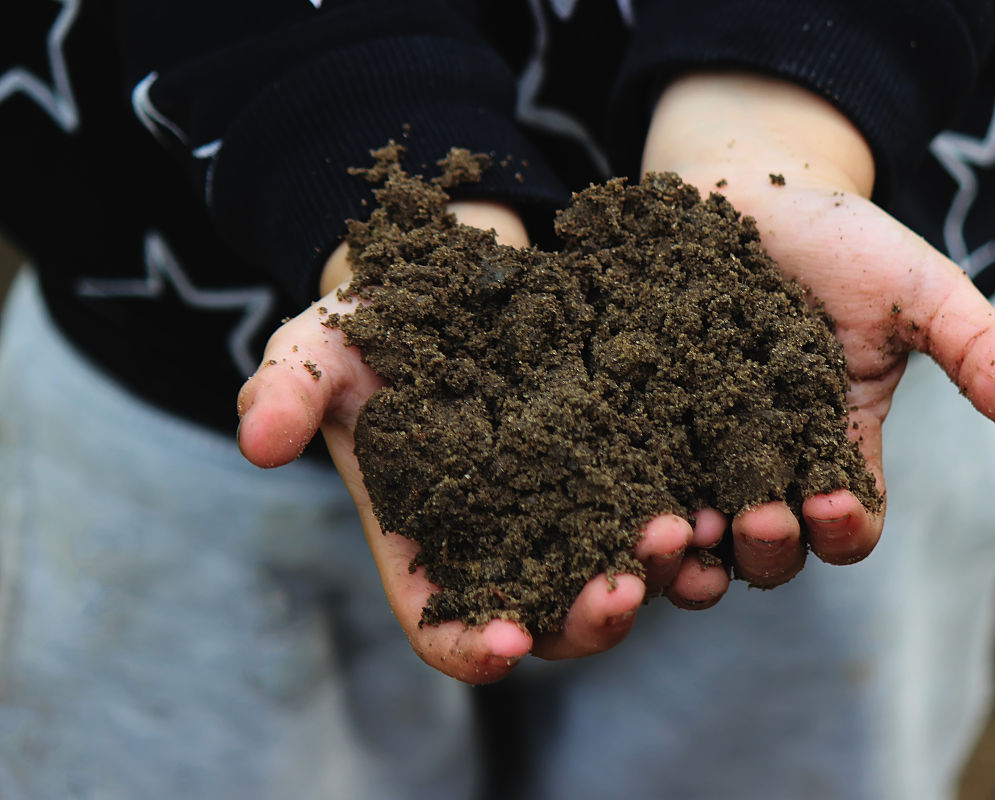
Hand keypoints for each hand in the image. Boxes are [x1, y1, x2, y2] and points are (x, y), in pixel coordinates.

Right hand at [236, 200, 730, 683]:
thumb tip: (257, 442)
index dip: (474, 646)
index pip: (446, 627)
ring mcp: (572, 506)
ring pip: (618, 571)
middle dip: (586, 619)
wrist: (454, 271)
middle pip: (551, 616)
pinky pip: (661, 503)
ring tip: (680, 536)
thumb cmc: (377, 322)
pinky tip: (713, 496)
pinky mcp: (623, 460)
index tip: (507, 645)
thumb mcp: (321, 347)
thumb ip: (288, 391)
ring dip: (654, 574)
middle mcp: (507, 543)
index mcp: (429, 545)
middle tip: (621, 589)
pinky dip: (689, 515)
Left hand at [642, 72, 994, 567]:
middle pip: (767, 547)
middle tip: (755, 520)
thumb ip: (972, 340)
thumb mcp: (914, 285)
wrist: (738, 189)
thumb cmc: (838, 238)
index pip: (847, 523)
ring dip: (690, 547)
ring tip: (680, 527)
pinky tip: (618, 488)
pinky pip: (625, 478)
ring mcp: (694, 447)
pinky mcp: (632, 421)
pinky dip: (624, 497)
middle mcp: (763, 463)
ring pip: (692, 531)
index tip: (832, 502)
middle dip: (766, 547)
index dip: (844, 528)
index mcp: (835, 446)